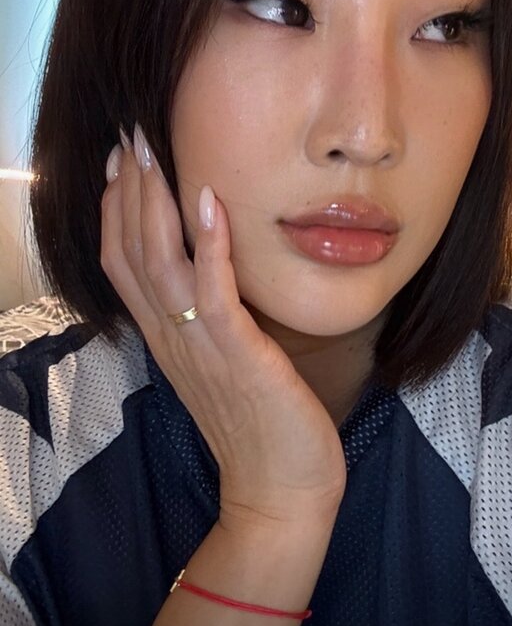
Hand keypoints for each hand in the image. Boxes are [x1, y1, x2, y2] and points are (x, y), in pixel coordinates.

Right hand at [100, 124, 347, 532]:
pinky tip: (209, 199)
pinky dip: (208, 243)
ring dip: (153, 202)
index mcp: (167, 338)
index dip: (117, 210)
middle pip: (130, 252)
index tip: (122, 163)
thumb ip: (208, 320)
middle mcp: (171, 337)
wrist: (279, 490)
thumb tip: (214, 275)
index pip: (123, 264)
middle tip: (128, 135)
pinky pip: (213, 291)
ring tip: (150, 150)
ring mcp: (199, 345)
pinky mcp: (236, 353)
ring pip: (158, 262)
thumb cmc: (259, 424)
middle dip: (128, 190)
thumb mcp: (223, 362)